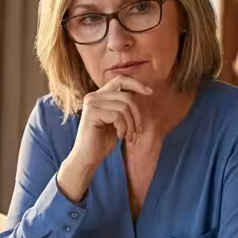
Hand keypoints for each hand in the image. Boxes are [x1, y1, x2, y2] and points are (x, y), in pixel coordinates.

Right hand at [56, 76, 151, 201]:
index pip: (120, 80)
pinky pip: (117, 116)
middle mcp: (93, 96)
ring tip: (129, 137)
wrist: (87, 157)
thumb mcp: (117, 120)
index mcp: (99, 96)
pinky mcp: (91, 113)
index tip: (149, 92)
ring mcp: (91, 104)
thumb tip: (141, 92)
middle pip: (127, 96)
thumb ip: (124, 106)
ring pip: (124, 107)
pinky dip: (123, 128)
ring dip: (131, 125)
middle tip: (137, 132)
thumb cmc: (102, 141)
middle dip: (137, 115)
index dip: (136, 84)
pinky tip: (120, 136)